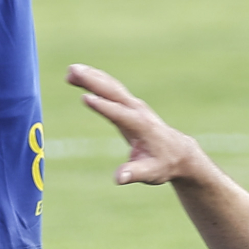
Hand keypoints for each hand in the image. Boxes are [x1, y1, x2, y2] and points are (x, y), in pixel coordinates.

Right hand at [66, 64, 205, 186]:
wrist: (178, 152)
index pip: (119, 114)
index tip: (85, 97)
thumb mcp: (151, 173)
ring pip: (110, 86)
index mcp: (141, 126)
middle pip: (113, 92)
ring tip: (70, 71)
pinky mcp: (129, 104)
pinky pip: (110, 88)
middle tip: (73, 71)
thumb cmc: (163, 164)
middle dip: (93, 81)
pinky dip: (96, 80)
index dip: (103, 106)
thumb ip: (134, 173)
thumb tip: (119, 177)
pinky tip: (80, 76)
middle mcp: (137, 110)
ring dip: (91, 76)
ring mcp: (133, 105)